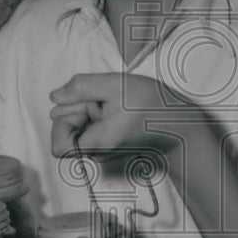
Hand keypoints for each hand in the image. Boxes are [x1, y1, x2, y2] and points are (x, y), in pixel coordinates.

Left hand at [49, 72, 189, 157]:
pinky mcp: (110, 142)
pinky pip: (92, 128)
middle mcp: (97, 152)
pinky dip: (98, 114)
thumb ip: (81, 87)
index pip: (58, 145)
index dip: (62, 123)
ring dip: (88, 109)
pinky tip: (116, 107)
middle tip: (102, 99)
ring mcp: (103, 149)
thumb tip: (55, 97)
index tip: (83, 108)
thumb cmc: (153, 106)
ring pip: (80, 128)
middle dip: (77, 110)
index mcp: (96, 144)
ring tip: (112, 102)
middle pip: (68, 133)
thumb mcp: (116, 86)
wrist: (182, 127)